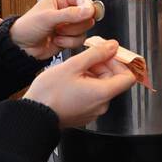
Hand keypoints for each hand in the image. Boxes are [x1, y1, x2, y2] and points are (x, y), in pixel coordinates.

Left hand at [10, 0, 96, 59]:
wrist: (21, 47)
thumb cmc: (28, 27)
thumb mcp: (48, 17)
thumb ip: (70, 14)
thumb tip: (89, 10)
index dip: (87, 6)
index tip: (87, 14)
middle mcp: (67, 9)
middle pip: (87, 14)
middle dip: (75, 23)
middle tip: (62, 25)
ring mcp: (69, 24)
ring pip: (85, 28)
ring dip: (71, 34)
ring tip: (57, 32)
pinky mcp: (70, 37)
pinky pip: (80, 40)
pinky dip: (69, 42)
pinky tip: (57, 40)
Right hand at [24, 40, 138, 128]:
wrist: (33, 115)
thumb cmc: (49, 94)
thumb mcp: (73, 65)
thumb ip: (96, 54)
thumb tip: (112, 46)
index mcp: (102, 93)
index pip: (128, 77)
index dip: (121, 63)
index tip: (110, 54)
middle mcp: (101, 105)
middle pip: (114, 80)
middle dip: (104, 65)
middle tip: (89, 55)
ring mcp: (92, 111)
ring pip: (102, 87)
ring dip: (93, 73)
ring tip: (76, 67)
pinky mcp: (83, 114)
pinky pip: (92, 96)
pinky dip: (87, 84)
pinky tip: (72, 79)